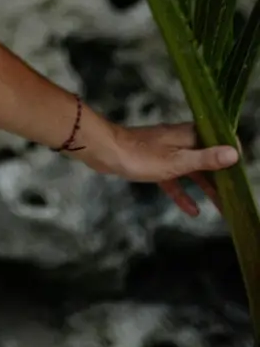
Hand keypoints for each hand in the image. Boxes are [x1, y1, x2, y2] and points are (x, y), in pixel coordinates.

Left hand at [74, 116, 240, 217]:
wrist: (104, 151)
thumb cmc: (142, 155)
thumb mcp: (178, 161)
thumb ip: (206, 159)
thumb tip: (235, 153)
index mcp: (188, 135)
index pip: (218, 140)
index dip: (232, 155)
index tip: (242, 173)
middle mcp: (180, 140)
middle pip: (207, 159)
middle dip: (222, 178)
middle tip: (236, 199)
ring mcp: (166, 152)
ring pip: (192, 171)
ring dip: (206, 188)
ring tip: (222, 209)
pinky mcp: (153, 163)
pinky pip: (174, 179)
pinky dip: (183, 193)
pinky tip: (193, 211)